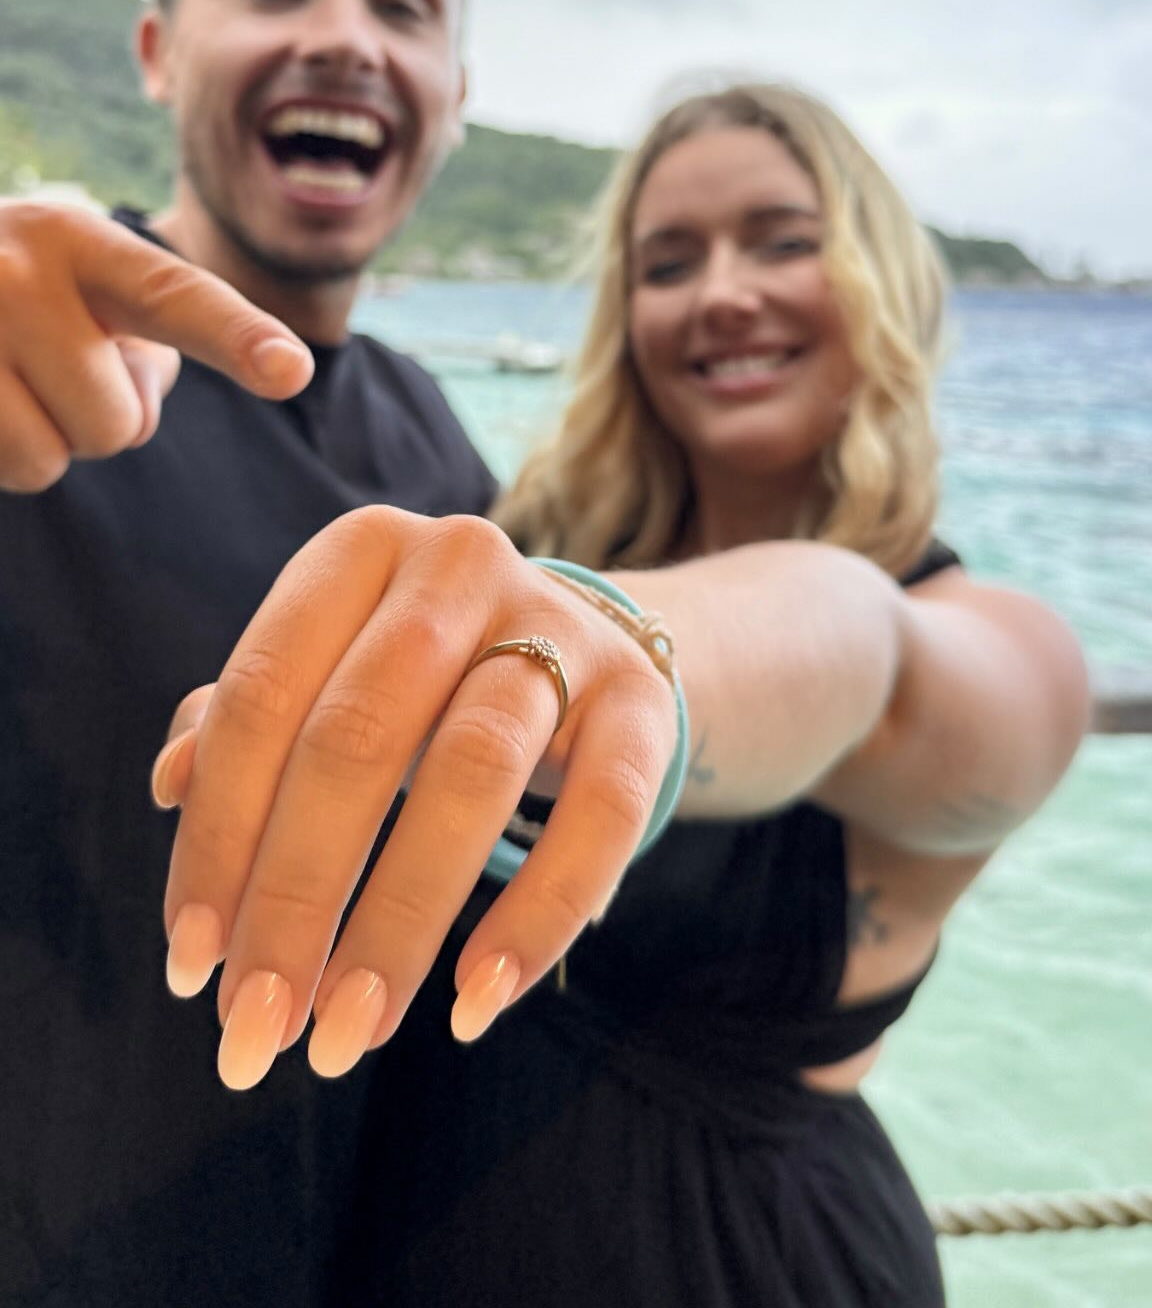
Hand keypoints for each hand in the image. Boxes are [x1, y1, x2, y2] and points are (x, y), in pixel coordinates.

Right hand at [0, 202, 312, 489]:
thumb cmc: (15, 288)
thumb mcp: (78, 277)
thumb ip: (138, 334)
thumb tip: (137, 401)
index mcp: (79, 239)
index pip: (173, 297)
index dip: (238, 336)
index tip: (292, 369)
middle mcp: (15, 273)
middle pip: (118, 424)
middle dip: (99, 419)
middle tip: (51, 370)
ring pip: (48, 463)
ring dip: (40, 445)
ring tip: (8, 383)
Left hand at [157, 508, 676, 1088]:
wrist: (579, 647)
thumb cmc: (414, 682)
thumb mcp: (326, 675)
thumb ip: (242, 726)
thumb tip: (172, 785)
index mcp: (359, 551)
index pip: (263, 696)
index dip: (218, 834)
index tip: (190, 964)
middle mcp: (459, 563)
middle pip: (359, 737)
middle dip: (296, 898)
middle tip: (258, 1028)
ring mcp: (561, 625)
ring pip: (473, 772)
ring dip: (399, 920)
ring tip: (349, 1032)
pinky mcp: (641, 697)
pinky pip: (603, 813)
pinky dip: (538, 914)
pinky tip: (475, 1002)